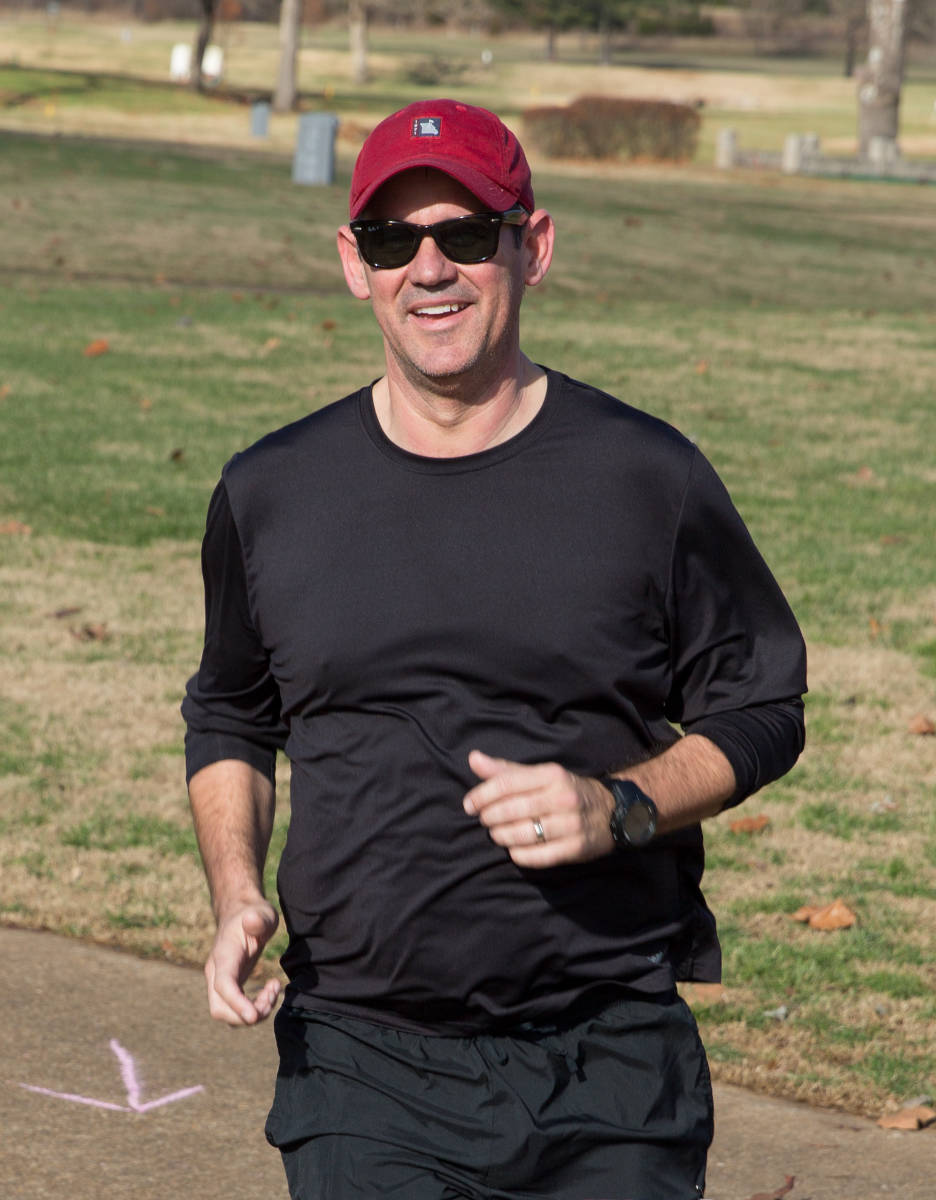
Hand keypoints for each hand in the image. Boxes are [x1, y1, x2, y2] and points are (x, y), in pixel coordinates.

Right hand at [204, 900, 280, 1025]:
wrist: (242, 914)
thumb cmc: (253, 914)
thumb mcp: (261, 912)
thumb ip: (258, 919)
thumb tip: (251, 921)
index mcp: (223, 955)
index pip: (223, 985)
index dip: (236, 1004)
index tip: (254, 1016)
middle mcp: (216, 972)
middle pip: (220, 1009)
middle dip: (246, 1014)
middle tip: (272, 996)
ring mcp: (220, 982)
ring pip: (228, 1014)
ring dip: (253, 1013)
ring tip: (273, 991)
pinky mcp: (230, 987)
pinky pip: (236, 1010)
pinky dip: (254, 1009)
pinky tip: (270, 991)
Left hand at [464, 750, 614, 867]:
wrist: (612, 812)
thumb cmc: (566, 791)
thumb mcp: (540, 774)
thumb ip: (505, 770)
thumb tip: (473, 758)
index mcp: (551, 775)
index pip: (506, 784)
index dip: (481, 796)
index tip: (469, 806)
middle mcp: (562, 798)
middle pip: (511, 810)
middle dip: (489, 818)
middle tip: (484, 821)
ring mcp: (571, 824)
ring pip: (523, 834)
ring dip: (501, 837)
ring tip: (497, 834)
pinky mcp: (576, 848)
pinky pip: (539, 856)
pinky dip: (520, 855)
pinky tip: (514, 850)